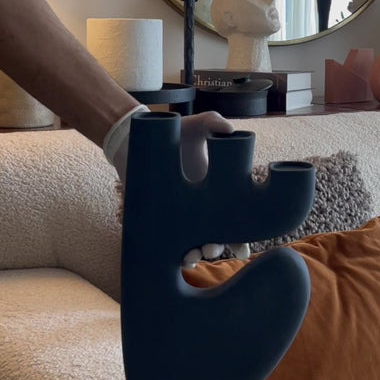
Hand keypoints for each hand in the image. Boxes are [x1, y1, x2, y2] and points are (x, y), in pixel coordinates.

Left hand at [105, 108, 248, 266]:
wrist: (137, 140)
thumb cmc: (173, 135)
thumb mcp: (196, 126)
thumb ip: (213, 123)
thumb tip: (229, 130)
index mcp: (216, 193)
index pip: (234, 221)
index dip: (241, 238)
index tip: (243, 248)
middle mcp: (201, 210)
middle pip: (216, 239)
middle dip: (218, 248)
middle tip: (213, 247)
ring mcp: (180, 217)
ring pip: (194, 246)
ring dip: (198, 254)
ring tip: (195, 254)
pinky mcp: (159, 221)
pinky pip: (169, 245)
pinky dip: (177, 254)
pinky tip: (180, 257)